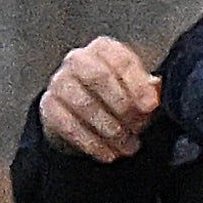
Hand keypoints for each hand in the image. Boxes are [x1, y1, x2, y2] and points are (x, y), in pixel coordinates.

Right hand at [36, 34, 163, 161]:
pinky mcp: (49, 106)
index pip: (121, 60)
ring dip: (109, 129)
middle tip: (137, 127)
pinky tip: (108, 153)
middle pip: (98, 77)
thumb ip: (148, 91)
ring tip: (127, 146)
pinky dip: (91, 142)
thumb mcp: (136, 91)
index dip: (137, 84)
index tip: (150, 106)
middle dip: (121, 105)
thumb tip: (154, 95)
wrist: (81, 114)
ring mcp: (59, 82)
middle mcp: (78, 59)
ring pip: (83, 104)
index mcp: (104, 49)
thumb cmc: (116, 97)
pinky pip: (68, 125)